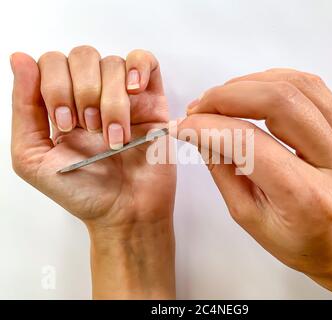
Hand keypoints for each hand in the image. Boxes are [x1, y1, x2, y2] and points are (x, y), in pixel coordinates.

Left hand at [10, 47, 175, 298]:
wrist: (125, 212)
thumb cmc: (83, 192)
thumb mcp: (33, 157)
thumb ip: (23, 108)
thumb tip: (19, 58)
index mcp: (62, 104)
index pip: (52, 62)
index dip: (55, 86)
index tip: (64, 125)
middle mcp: (92, 95)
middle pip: (83, 55)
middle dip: (83, 92)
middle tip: (88, 127)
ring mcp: (124, 97)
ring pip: (113, 64)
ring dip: (111, 101)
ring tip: (113, 135)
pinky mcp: (152, 101)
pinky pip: (146, 61)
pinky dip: (138, 68)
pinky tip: (133, 92)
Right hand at [177, 69, 331, 298]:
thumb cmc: (293, 241)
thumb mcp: (247, 215)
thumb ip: (221, 168)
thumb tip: (196, 130)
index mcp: (308, 199)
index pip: (251, 145)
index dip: (210, 127)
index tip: (184, 125)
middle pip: (281, 102)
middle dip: (229, 96)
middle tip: (200, 107)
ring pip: (299, 86)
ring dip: (250, 83)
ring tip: (222, 98)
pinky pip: (314, 88)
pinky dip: (275, 81)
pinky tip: (253, 92)